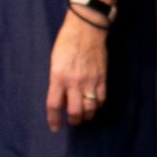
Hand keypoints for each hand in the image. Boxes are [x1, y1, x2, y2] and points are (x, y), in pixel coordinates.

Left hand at [47, 12, 108, 131]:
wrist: (87, 29)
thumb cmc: (67, 43)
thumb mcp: (55, 63)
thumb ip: (58, 82)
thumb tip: (63, 99)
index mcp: (58, 77)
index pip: (54, 105)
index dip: (54, 120)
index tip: (55, 127)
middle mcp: (74, 82)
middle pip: (75, 112)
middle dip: (74, 121)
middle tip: (73, 121)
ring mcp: (90, 80)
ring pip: (90, 109)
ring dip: (87, 116)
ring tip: (84, 115)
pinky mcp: (102, 78)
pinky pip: (101, 99)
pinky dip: (98, 105)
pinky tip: (94, 104)